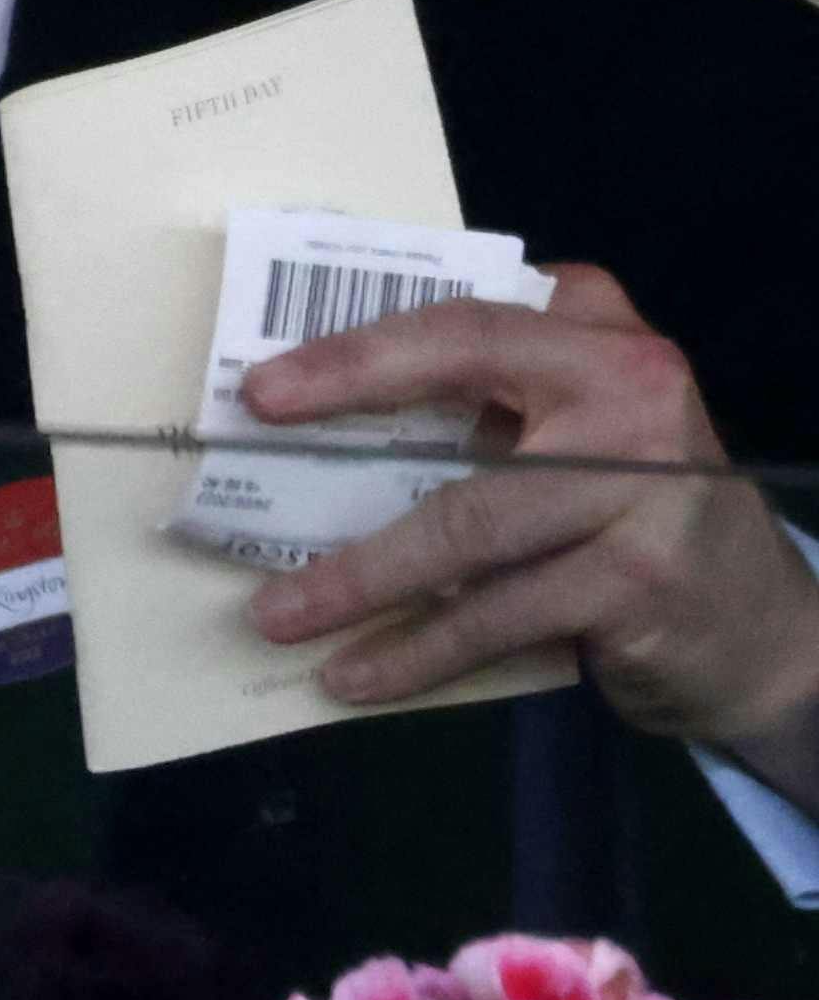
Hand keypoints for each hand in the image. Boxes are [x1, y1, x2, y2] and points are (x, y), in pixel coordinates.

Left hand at [243, 264, 818, 790]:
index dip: (355, 353)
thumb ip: (484, 403)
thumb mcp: (574, 430)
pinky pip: (498, 616)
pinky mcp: (638, 581)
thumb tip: (311, 425)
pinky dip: (419, 650)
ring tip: (276, 617)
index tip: (262, 391)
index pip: (461, 324)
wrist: (760, 626)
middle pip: (461, 409)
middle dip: (341, 434)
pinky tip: (358, 675)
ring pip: (466, 528)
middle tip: (238, 480)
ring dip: (358, 580)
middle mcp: (634, 393)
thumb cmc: (629, 511)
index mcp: (598, 336)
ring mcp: (644, 489)